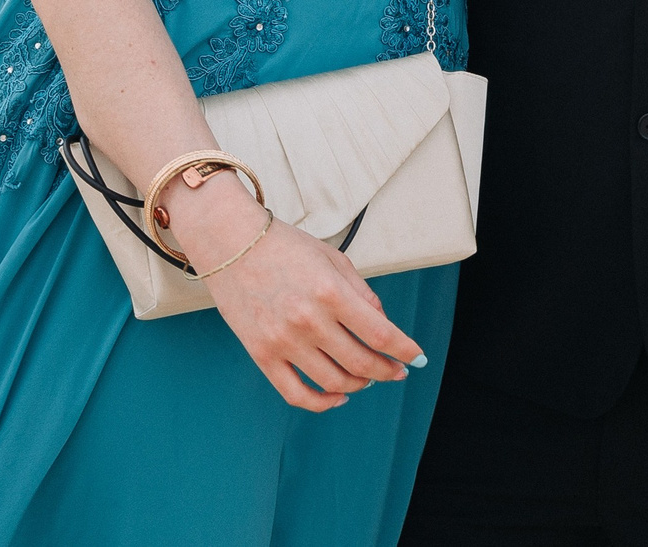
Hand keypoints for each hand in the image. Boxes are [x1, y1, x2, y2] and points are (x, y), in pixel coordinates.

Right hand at [167, 174, 423, 410]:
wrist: (230, 243)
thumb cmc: (285, 246)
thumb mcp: (333, 259)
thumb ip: (361, 293)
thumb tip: (382, 324)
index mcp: (331, 293)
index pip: (381, 334)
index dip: (405, 350)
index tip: (417, 358)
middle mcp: (309, 321)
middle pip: (361, 363)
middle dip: (387, 371)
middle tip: (397, 370)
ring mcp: (284, 341)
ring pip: (333, 382)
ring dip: (359, 385)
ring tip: (368, 378)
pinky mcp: (261, 355)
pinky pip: (297, 393)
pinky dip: (322, 403)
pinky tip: (338, 396)